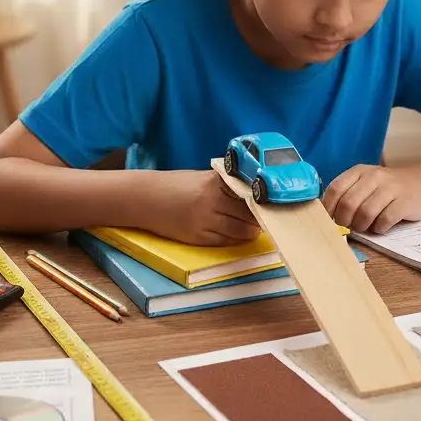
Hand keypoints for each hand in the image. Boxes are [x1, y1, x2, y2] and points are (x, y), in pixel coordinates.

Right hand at [144, 170, 260, 246]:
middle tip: (268, 218)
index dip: (264, 201)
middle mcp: (212, 201)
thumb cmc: (176, 185)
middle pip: (249, 214)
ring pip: (241, 230)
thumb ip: (227, 185)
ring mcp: (205, 220)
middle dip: (260, 218)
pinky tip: (238, 235)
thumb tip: (255, 194)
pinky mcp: (197, 237)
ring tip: (254, 227)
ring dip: (251, 230)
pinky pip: (225, 241)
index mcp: (216, 182)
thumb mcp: (203, 178)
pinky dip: (236, 239)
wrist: (145, 197)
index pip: (250, 194)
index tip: (275, 204)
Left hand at [322, 165, 420, 234]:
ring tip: (366, 226)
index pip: (335, 189)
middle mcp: (374, 177)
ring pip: (365, 213)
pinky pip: (384, 221)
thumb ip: (349, 194)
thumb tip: (328, 216)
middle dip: (344, 221)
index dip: (329, 208)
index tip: (330, 219)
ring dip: (362, 226)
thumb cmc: (391, 188)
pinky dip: (379, 228)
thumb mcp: (368, 183)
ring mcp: (390, 188)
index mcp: (360, 171)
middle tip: (350, 226)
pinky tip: (382, 226)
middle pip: (348, 204)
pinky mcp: (404, 202)